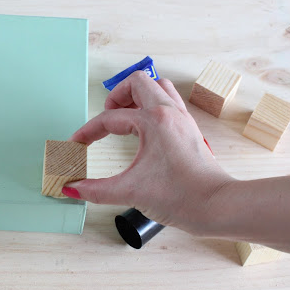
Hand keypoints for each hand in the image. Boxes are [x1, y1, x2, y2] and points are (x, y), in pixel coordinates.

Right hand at [62, 71, 232, 234]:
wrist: (217, 207)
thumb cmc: (182, 196)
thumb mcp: (130, 191)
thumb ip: (96, 189)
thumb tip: (72, 188)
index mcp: (153, 120)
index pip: (110, 118)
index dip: (88, 132)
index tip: (77, 144)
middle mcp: (169, 112)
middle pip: (137, 82)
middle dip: (116, 96)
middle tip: (106, 117)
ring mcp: (182, 119)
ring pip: (158, 87)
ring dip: (137, 95)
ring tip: (124, 116)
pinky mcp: (189, 130)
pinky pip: (169, 102)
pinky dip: (152, 106)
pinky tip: (144, 128)